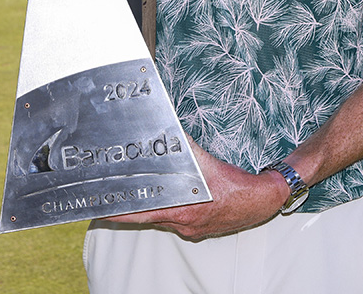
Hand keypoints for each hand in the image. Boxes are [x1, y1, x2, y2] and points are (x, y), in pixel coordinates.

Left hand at [102, 137, 289, 240]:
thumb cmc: (239, 185)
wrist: (265, 200)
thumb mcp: (208, 163)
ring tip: (133, 198)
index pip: (139, 215)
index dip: (117, 213)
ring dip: (149, 209)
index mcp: (181, 210)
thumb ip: (186, 149)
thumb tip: (170, 135)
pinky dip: (169, 210)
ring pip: (162, 218)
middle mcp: (182, 223)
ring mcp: (191, 227)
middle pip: (145, 218)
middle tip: (106, 203)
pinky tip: (171, 200)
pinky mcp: (200, 227)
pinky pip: (177, 219)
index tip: (98, 209)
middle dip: (127, 211)